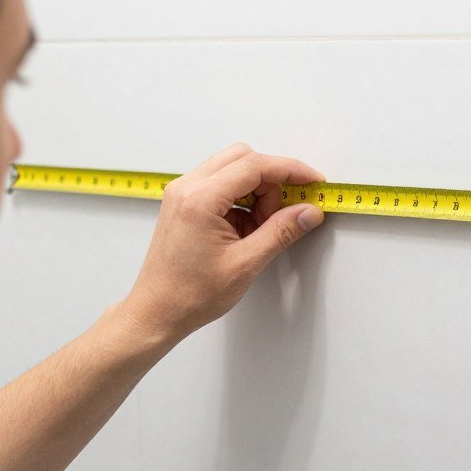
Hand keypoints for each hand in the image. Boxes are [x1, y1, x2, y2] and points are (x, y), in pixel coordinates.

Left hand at [120, 143, 325, 341]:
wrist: (158, 311)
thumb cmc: (190, 294)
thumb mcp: (246, 263)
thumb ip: (281, 232)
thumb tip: (308, 212)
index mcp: (200, 199)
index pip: (255, 165)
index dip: (290, 170)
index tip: (313, 181)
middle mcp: (188, 188)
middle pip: (244, 159)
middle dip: (273, 180)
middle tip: (286, 211)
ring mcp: (184, 193)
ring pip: (234, 169)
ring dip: (258, 191)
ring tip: (263, 227)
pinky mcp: (186, 203)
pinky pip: (223, 185)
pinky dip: (243, 200)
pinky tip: (248, 229)